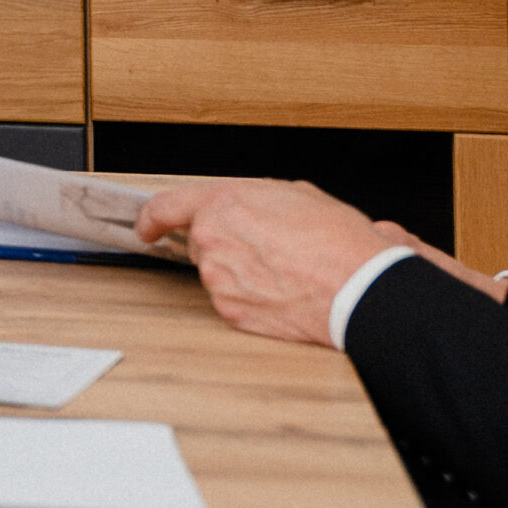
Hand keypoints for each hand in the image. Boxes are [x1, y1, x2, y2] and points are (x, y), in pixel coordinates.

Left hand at [131, 179, 409, 346]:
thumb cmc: (336, 240)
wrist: (359, 289)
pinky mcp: (231, 313)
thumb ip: (256, 198)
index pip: (165, 207)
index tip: (147, 228)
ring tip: (285, 268)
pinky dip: (251, 296)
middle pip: (200, 241)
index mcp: (223, 204)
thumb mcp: (297, 194)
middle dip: (225, 242)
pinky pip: (231, 300)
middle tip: (266, 246)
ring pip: (217, 272)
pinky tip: (282, 290)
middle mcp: (212, 241)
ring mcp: (218, 281)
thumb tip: (251, 207)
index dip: (151, 218)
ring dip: (241, 270)